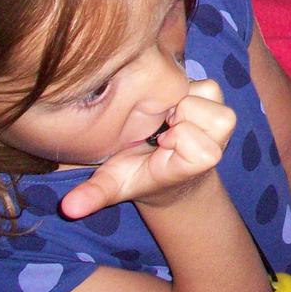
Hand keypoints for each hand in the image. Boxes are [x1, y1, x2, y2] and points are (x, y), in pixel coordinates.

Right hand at [61, 81, 235, 218]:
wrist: (171, 173)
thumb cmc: (141, 176)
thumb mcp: (116, 185)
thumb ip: (95, 195)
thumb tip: (67, 208)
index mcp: (200, 160)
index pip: (185, 135)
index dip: (169, 137)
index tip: (158, 148)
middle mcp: (218, 140)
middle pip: (195, 107)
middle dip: (174, 115)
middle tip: (162, 130)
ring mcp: (223, 120)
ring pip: (206, 91)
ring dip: (183, 101)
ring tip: (168, 119)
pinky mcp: (221, 103)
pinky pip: (206, 83)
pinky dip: (190, 91)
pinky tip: (174, 109)